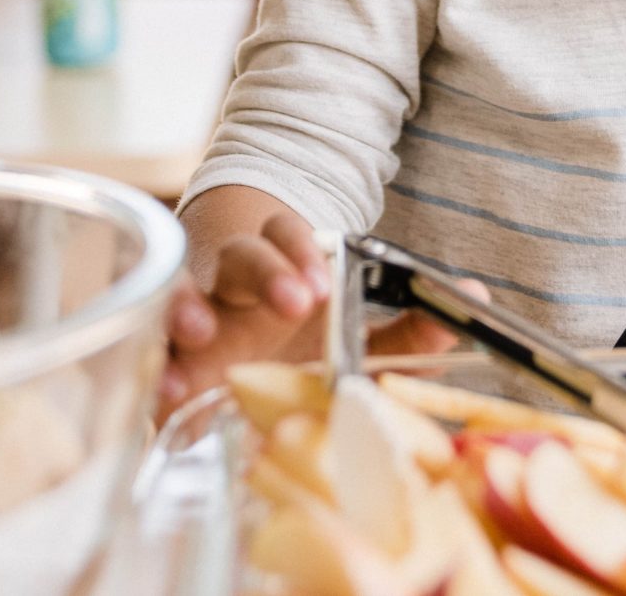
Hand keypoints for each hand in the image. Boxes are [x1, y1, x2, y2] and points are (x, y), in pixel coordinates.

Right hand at [155, 210, 468, 415]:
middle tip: (298, 300)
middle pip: (240, 257)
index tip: (322, 282)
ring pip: (183, 293)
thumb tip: (475, 295)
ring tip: (198, 329)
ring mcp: (191, 321)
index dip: (301, 251)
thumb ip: (406, 326)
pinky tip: (163, 389)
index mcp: (280, 270)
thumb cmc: (290, 338)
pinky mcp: (163, 363)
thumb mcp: (348, 332)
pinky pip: (150, 355)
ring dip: (189, 306)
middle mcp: (231, 287)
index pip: (286, 237)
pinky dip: (154, 368)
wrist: (225, 350)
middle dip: (266, 273)